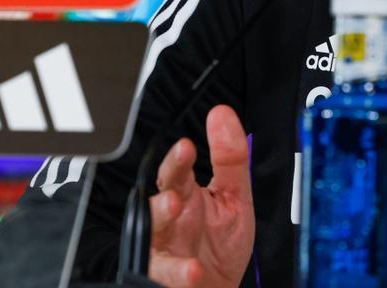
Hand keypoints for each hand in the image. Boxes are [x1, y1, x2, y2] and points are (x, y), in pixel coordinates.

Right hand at [148, 104, 254, 287]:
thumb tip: (223, 115)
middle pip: (157, 203)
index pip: (177, 172)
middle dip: (163, 196)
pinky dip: (178, 272)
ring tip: (173, 212)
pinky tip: (192, 268)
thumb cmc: (222, 245)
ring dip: (161, 224)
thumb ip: (230, 158)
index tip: (186, 146)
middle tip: (174, 193)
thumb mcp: (235, 197)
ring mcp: (164, 248)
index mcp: (186, 196)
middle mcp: (171, 221)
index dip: (179, 160)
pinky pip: (165, 273)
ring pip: (151, 235)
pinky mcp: (165, 275)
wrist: (219, 287)